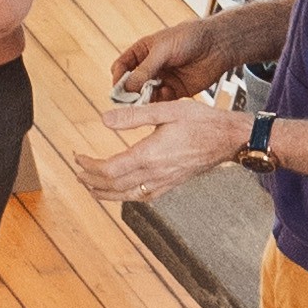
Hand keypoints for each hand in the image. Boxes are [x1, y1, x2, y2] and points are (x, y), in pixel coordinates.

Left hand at [67, 91, 250, 204]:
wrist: (229, 139)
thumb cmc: (202, 122)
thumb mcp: (167, 109)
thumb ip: (134, 116)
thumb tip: (104, 119)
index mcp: (150, 155)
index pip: (109, 169)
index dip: (89, 166)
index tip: (77, 157)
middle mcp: (155, 174)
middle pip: (113, 186)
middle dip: (91, 180)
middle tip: (77, 170)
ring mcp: (163, 183)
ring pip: (125, 196)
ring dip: (103, 192)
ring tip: (89, 185)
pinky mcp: (170, 185)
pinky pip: (141, 197)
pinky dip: (123, 196)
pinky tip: (119, 191)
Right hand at [105, 11, 237, 105]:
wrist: (217, 44)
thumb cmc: (189, 38)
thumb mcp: (163, 50)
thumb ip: (145, 69)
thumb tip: (127, 88)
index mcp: (143, 52)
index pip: (122, 67)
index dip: (118, 78)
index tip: (119, 89)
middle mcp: (150, 67)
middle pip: (131, 85)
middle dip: (130, 93)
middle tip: (130, 102)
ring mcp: (162, 80)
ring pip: (145, 95)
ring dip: (143, 100)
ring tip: (146, 102)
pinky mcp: (175, 91)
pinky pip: (161, 101)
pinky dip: (159, 103)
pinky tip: (164, 99)